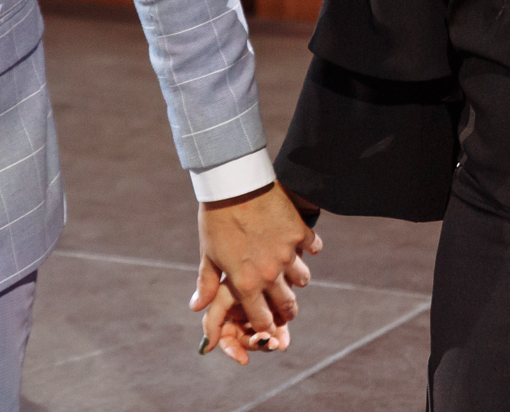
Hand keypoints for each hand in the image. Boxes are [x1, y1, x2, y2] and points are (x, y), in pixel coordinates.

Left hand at [191, 182, 320, 352]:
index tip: (267, 323)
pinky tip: (304, 243)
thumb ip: (206, 284)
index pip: (262, 320)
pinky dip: (310, 247)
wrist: (233, 184)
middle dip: (286, 309)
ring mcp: (287, 254)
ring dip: (297, 277)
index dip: (265, 326)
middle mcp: (270, 274)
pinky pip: (313, 247)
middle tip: (285, 305)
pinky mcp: (299, 232)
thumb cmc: (216, 219)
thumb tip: (196, 307)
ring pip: (303, 279)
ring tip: (291, 270)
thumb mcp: (208, 254)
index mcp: (246, 284)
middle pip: (287, 305)